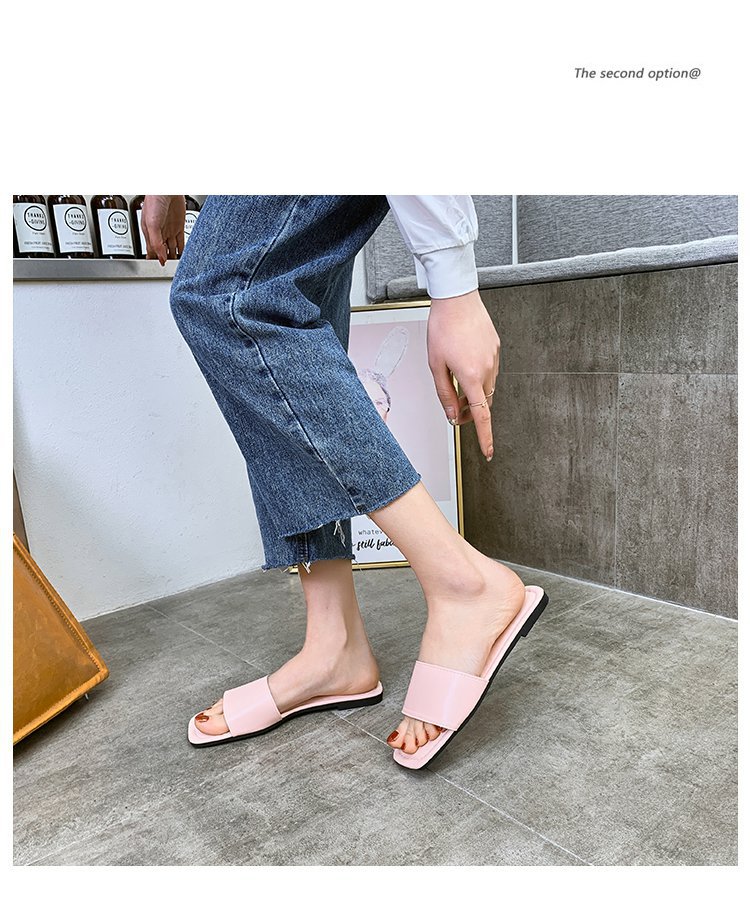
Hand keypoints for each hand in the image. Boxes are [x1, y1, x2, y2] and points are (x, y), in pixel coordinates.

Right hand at [141, 195, 185, 264]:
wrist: (167, 189)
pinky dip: (183, 250)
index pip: (152, 252)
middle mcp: (159, 233)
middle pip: (162, 252)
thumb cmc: (154, 202)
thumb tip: (161, 258)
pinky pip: (182, 242)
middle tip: (170, 270)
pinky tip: (185, 256)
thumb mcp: (151, 225)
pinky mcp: (179, 227)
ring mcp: (170, 231)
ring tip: (178, 266)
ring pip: (172, 248)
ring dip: (175, 257)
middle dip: (165, 260)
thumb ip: (156, 243)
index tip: (159, 269)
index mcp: (149, 233)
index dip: (155, 260)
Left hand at [427, 289, 499, 460]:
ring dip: (473, 393)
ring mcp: (494, 358)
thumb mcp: (435, 365)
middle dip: (469, 411)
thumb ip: (443, 392)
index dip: (485, 436)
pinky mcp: (496, 348)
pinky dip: (479, 377)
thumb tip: (451, 414)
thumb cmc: (442, 328)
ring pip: (487, 388)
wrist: (457, 299)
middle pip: (482, 403)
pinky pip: (489, 371)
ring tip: (456, 382)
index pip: (481, 415)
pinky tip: (465, 363)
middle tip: (453, 410)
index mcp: (471, 376)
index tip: (488, 451)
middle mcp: (487, 369)